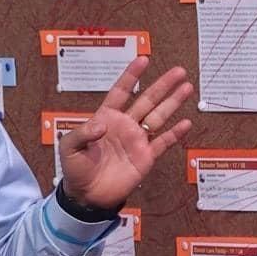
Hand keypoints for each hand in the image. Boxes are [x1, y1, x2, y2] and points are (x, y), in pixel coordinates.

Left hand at [60, 57, 192, 208]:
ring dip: (173, 103)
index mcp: (105, 118)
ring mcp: (137, 140)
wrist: (87, 195)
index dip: (131, 76)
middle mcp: (124, 126)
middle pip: (147, 100)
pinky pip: (163, 142)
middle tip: (178, 71)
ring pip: (158, 117)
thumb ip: (82, 133)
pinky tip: (186, 122)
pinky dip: (175, 133)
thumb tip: (101, 125)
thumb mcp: (69, 147)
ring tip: (187, 87)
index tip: (143, 60)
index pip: (121, 92)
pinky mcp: (146, 157)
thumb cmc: (75, 168)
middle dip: (162, 85)